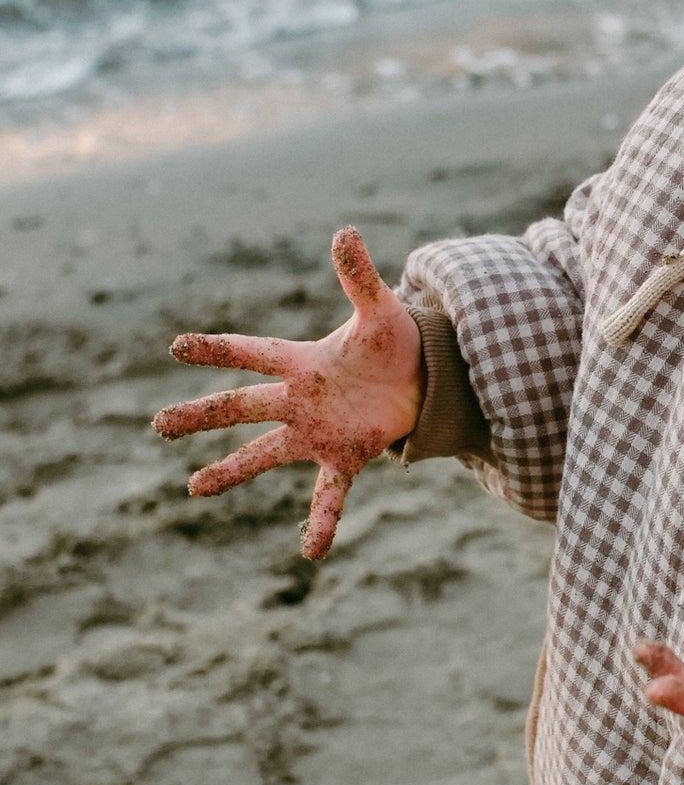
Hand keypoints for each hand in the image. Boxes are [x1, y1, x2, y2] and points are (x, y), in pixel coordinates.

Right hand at [153, 226, 422, 559]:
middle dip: (202, 415)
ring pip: (265, 454)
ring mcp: (317, 432)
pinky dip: (320, 523)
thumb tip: (345, 231)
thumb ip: (359, 277)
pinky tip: (310, 553)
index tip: (178, 347)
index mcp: (302, 362)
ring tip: (195, 488)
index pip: (251, 352)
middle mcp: (299, 400)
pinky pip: (328, 496)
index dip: (218, 349)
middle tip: (159, 424)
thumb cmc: (395, 342)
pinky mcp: (344, 457)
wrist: (424, 378)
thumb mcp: (380, 310)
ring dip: (232, 471)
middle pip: (242, 406)